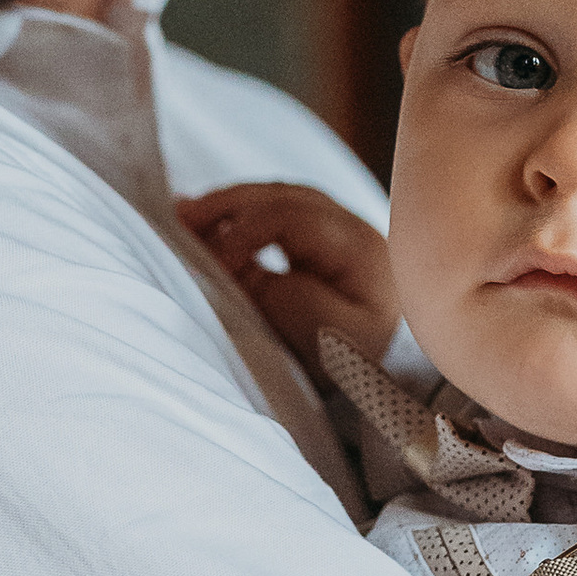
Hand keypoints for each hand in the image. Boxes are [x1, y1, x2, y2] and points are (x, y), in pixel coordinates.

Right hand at [179, 183, 397, 367]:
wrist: (395, 378)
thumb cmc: (359, 360)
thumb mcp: (319, 336)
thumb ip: (276, 295)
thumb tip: (227, 258)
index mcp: (357, 247)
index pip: (291, 217)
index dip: (243, 230)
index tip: (209, 262)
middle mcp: (352, 228)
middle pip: (284, 197)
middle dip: (230, 204)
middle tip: (181, 217)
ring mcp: (340, 233)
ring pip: (281, 201)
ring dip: (233, 206)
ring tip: (186, 216)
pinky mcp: (326, 247)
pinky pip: (281, 217)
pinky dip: (245, 218)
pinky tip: (212, 225)